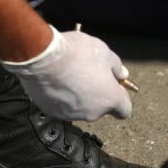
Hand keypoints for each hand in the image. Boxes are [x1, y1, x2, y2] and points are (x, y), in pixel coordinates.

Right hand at [1, 26, 131, 120]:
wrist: (43, 58)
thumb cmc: (76, 53)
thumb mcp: (104, 52)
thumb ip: (117, 67)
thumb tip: (122, 75)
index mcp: (110, 99)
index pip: (124, 111)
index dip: (121, 99)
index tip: (114, 88)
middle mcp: (93, 113)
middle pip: (100, 108)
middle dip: (97, 95)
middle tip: (89, 75)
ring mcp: (72, 115)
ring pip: (80, 108)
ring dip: (79, 96)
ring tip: (69, 76)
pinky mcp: (53, 113)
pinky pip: (62, 106)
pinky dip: (61, 97)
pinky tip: (56, 81)